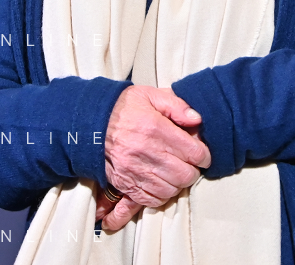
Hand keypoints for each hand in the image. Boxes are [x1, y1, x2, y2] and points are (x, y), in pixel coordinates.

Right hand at [99, 86, 209, 230]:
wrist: (90, 122)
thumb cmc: (123, 107)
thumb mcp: (151, 95)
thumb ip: (177, 105)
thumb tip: (197, 119)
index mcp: (155, 128)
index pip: (193, 152)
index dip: (204, 155)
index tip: (203, 154)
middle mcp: (146, 152)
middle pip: (185, 175)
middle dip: (193, 171)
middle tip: (190, 164)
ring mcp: (134, 171)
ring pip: (170, 190)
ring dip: (178, 184)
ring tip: (176, 173)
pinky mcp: (125, 183)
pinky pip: (151, 199)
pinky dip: (162, 195)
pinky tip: (162, 183)